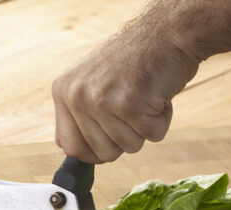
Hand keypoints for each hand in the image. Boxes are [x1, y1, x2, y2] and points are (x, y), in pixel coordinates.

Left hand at [51, 27, 199, 162]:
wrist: (167, 33)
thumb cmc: (134, 60)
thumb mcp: (91, 82)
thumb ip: (76, 115)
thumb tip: (65, 148)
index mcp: (63, 92)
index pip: (71, 147)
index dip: (94, 154)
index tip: (110, 145)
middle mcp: (77, 96)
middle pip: (103, 153)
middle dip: (125, 139)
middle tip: (134, 110)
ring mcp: (101, 100)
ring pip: (129, 147)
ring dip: (145, 128)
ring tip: (145, 98)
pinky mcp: (130, 104)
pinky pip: (152, 135)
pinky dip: (162, 120)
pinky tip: (158, 95)